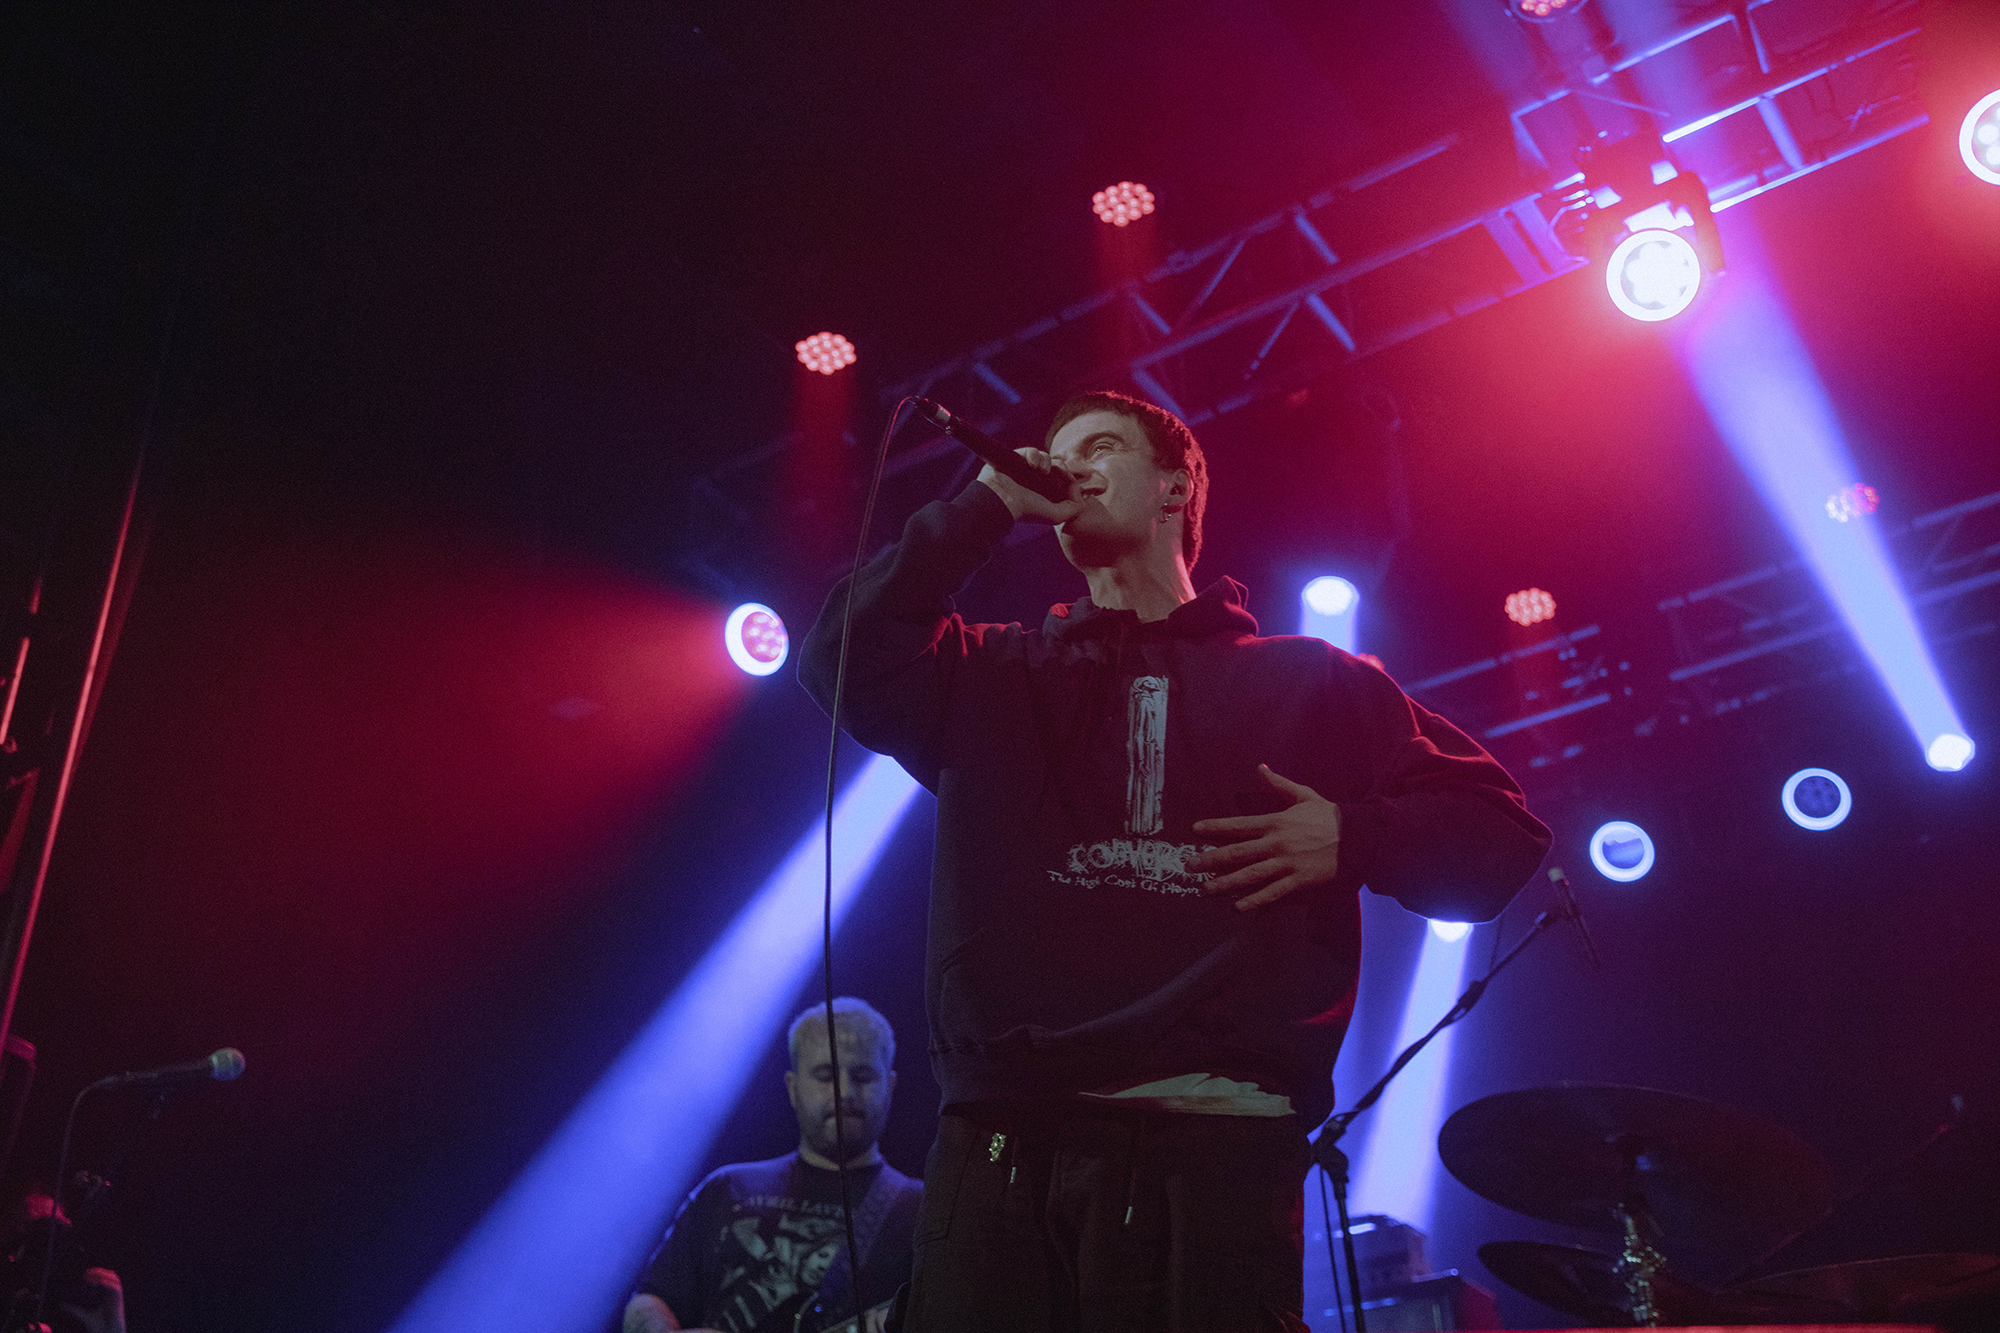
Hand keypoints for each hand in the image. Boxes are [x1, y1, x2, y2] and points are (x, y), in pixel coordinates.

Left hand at [60, 1267, 125, 1332]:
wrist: (106, 1331)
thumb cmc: (97, 1324)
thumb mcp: (83, 1314)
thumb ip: (74, 1309)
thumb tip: (62, 1305)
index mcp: (106, 1295)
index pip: (104, 1278)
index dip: (96, 1274)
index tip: (85, 1274)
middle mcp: (112, 1293)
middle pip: (110, 1275)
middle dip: (99, 1271)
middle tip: (87, 1272)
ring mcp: (116, 1294)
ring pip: (113, 1278)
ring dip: (103, 1274)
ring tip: (92, 1274)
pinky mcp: (118, 1298)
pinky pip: (114, 1286)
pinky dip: (106, 1282)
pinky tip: (98, 1282)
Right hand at [977, 448, 1085, 523]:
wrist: (1001, 500)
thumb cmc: (1028, 510)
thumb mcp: (1057, 516)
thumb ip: (1075, 507)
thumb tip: (1078, 489)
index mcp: (1048, 494)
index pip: (1067, 481)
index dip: (1072, 478)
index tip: (1073, 480)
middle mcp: (1039, 482)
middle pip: (1059, 467)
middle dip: (1063, 468)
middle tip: (1060, 473)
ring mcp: (1028, 470)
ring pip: (1047, 458)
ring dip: (1048, 462)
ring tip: (1042, 471)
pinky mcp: (1017, 459)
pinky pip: (1032, 451)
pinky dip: (1035, 455)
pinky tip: (1032, 465)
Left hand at [1191, 765, 1341, 910]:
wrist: (1358, 836)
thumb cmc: (1329, 815)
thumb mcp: (1304, 795)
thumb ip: (1279, 785)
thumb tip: (1260, 768)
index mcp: (1275, 821)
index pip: (1238, 825)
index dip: (1215, 828)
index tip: (1195, 831)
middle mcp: (1276, 843)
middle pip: (1237, 853)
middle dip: (1211, 859)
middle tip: (1190, 866)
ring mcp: (1286, 864)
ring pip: (1250, 875)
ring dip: (1226, 883)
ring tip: (1206, 889)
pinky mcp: (1299, 880)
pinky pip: (1273, 893)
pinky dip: (1255, 900)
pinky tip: (1239, 907)